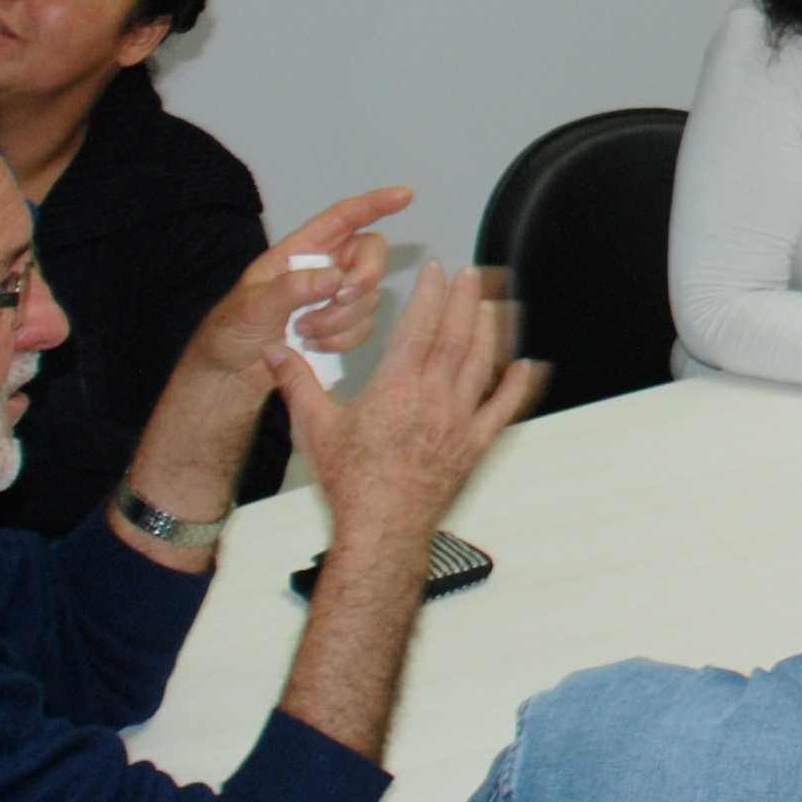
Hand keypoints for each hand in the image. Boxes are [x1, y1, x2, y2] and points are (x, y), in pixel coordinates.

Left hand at [179, 189, 410, 387]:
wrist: (233, 371)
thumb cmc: (232, 329)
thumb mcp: (252, 306)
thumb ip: (291, 289)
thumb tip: (334, 278)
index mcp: (301, 250)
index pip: (343, 218)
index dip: (375, 204)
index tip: (405, 195)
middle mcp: (325, 268)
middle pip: (370, 255)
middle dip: (364, 276)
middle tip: (342, 297)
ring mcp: (335, 297)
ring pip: (368, 297)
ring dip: (338, 319)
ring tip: (300, 331)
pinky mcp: (343, 326)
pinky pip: (363, 327)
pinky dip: (339, 340)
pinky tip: (310, 346)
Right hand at [277, 259, 542, 553]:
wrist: (381, 531)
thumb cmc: (350, 484)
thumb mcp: (314, 428)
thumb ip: (297, 383)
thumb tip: (274, 351)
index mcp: (397, 389)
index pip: (419, 327)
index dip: (430, 293)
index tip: (437, 269)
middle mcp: (434, 400)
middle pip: (456, 337)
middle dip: (466, 300)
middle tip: (473, 273)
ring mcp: (459, 422)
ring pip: (482, 365)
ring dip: (491, 331)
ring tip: (495, 304)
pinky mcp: (475, 446)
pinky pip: (503, 410)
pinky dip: (517, 386)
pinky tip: (527, 366)